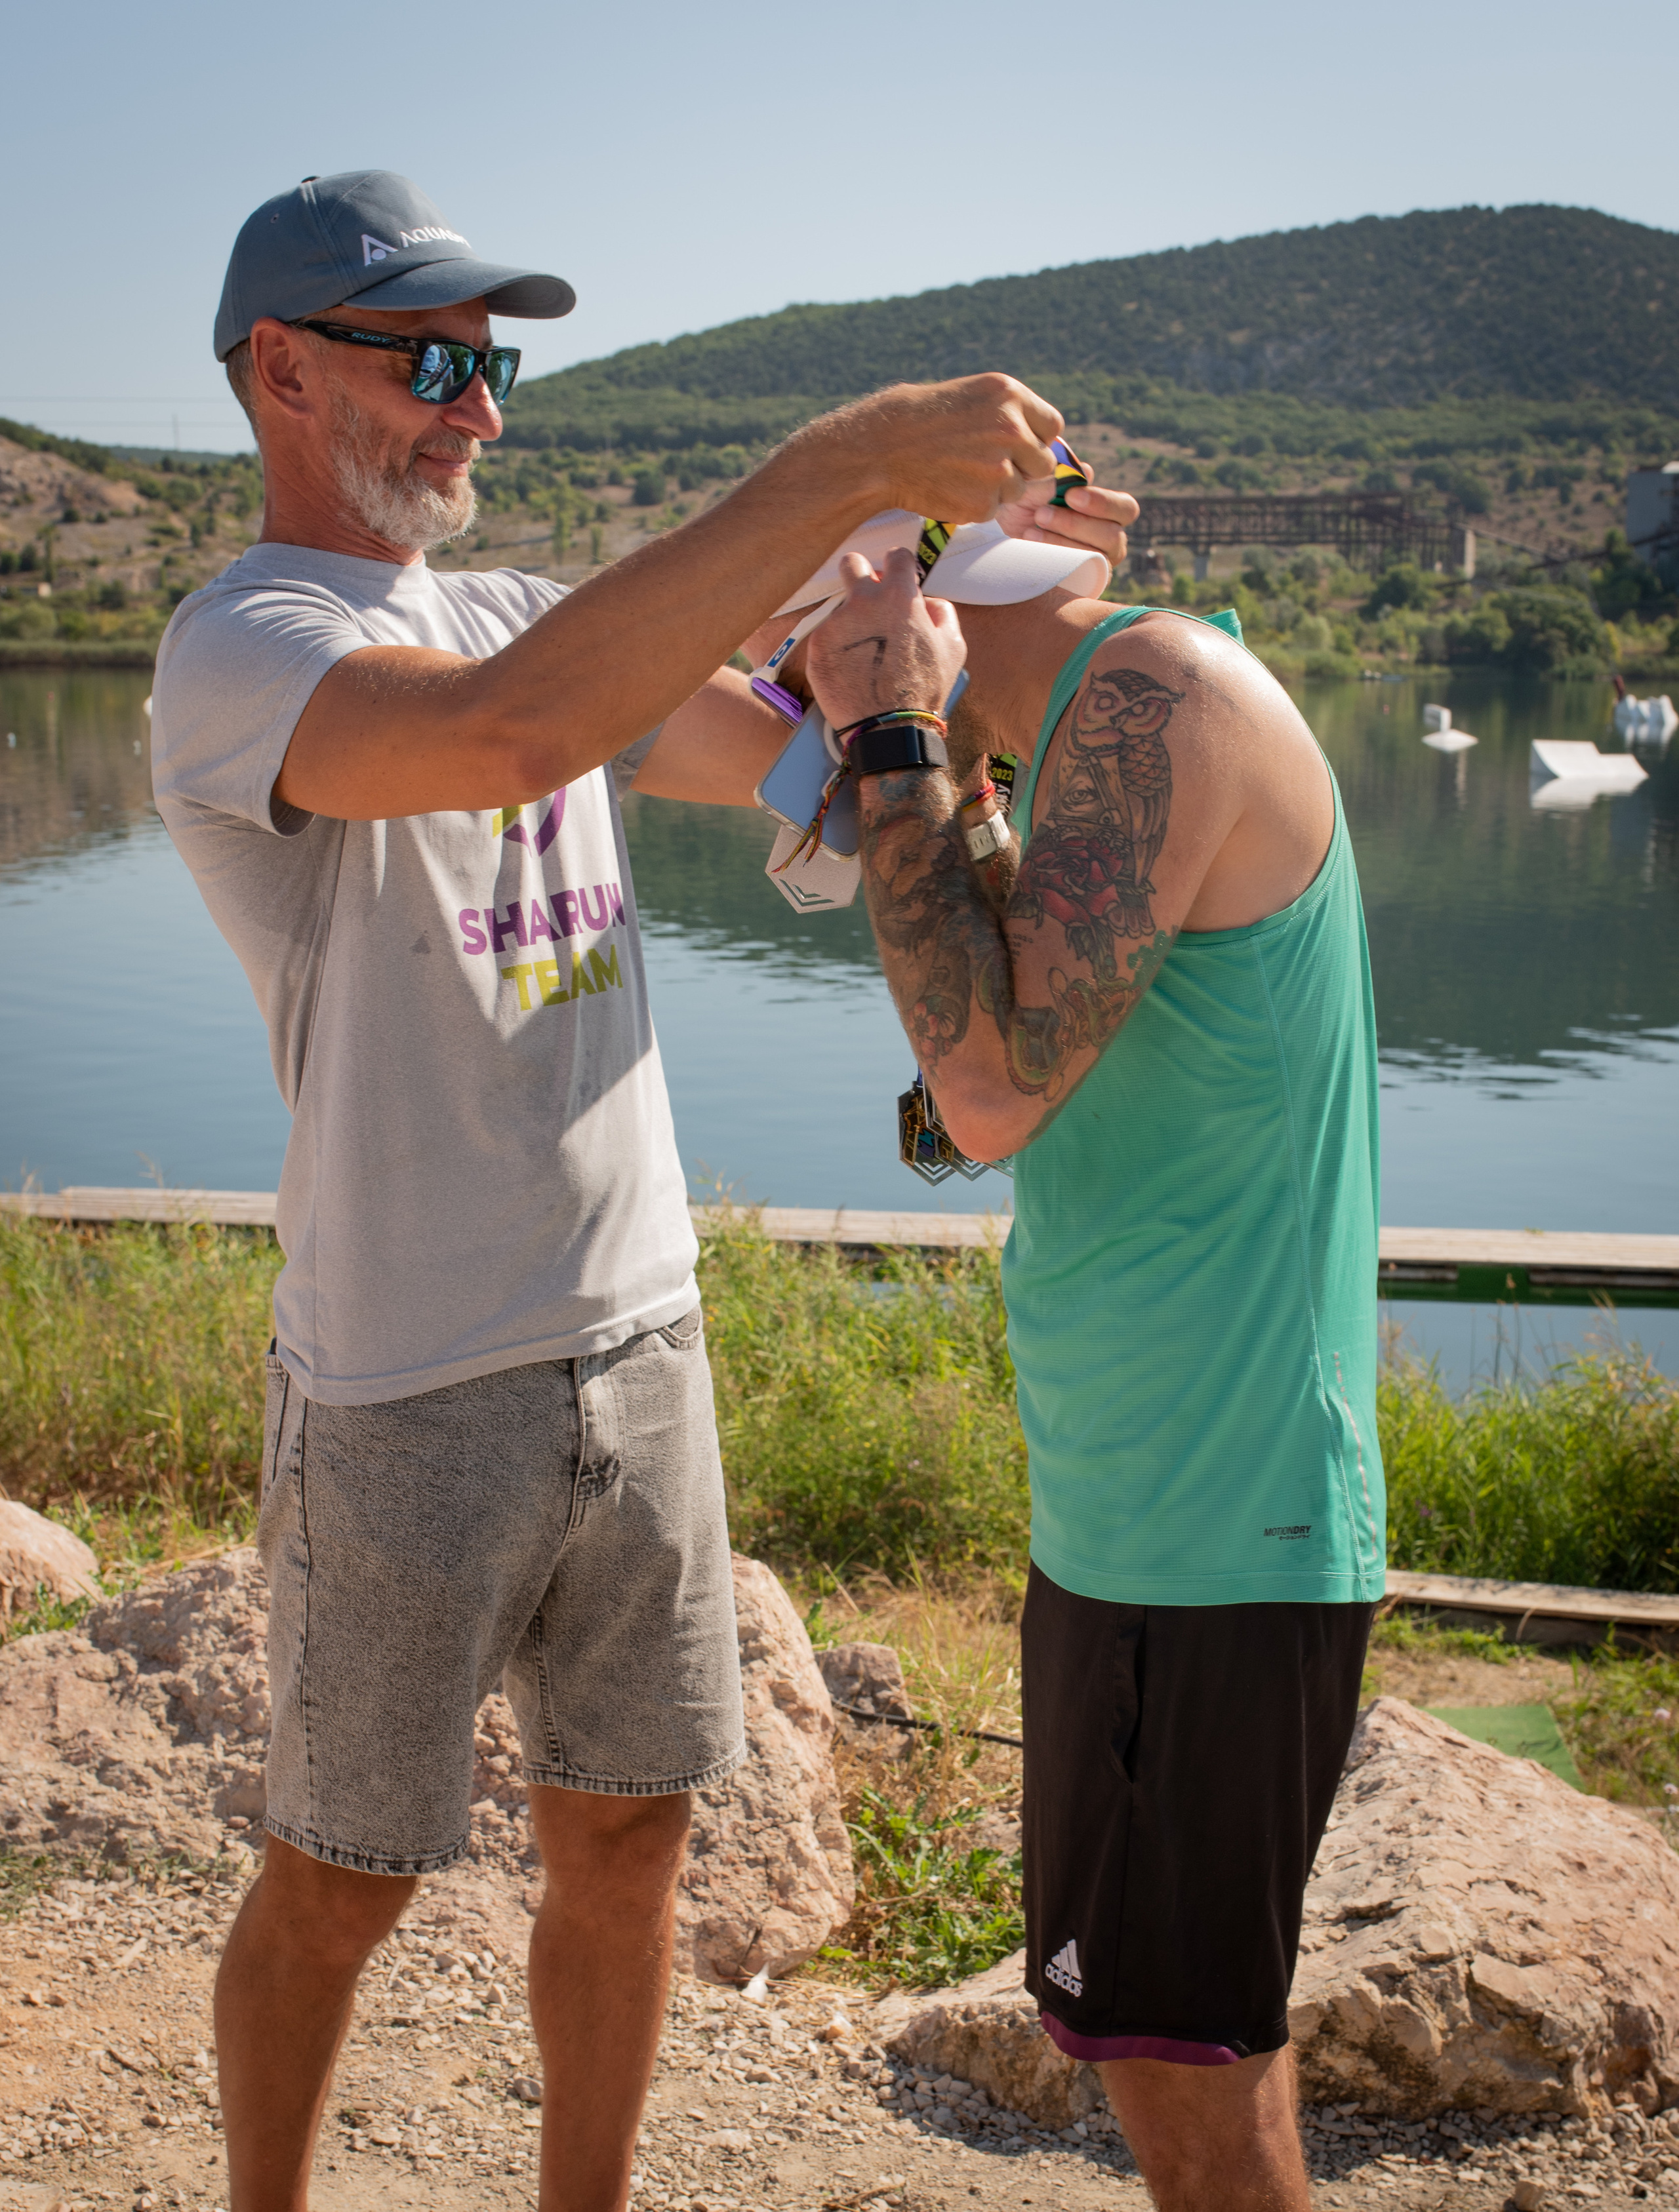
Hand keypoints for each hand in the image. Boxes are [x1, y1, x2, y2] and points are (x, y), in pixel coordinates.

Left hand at [804, 549, 967, 731]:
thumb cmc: (923, 691)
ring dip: (852, 621)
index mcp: (899, 596)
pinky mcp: (818, 645)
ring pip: (841, 607)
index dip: (899, 568)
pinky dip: (838, 649)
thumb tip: (927, 602)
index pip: (896, 557)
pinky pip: (827, 636)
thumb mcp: (953, 648)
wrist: (889, 728)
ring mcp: (837, 623)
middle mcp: (864, 602)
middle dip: (860, 573)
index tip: (898, 581)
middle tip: (868, 598)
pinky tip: (852, 668)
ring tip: (865, 654)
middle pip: (852, 563)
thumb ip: (942, 612)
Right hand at [810, 374, 1063, 526]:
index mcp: (1009, 395)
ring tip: (959, 472)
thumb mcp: (971, 398)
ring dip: (996, 488)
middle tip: (986, 464)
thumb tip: (1043, 442)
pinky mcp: (984, 502)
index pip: (1052, 426)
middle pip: (1043, 463)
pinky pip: (994, 510)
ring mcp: (999, 468)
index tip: (1017, 445)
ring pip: (1018, 490)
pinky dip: (975, 504)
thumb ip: (1010, 415)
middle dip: (1021, 467)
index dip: (1035, 439)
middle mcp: (1011, 429)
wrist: (880, 449)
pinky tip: (949, 486)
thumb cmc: (923, 420)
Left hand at [998, 479, 1138, 566]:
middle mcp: (1110, 540)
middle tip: (1041, 513)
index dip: (1103, 503)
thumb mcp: (1039, 483)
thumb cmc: (1027, 501)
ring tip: (1031, 528)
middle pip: (1112, 536)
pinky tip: (1033, 547)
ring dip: (1061, 542)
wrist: (1001, 529)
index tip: (1070, 495)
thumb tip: (1086, 472)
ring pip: (1093, 557)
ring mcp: (1098, 565)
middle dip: (1075, 524)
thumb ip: (1061, 476)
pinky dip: (1054, 560)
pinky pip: (1075, 575)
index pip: (1126, 508)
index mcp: (1110, 512)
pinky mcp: (1080, 583)